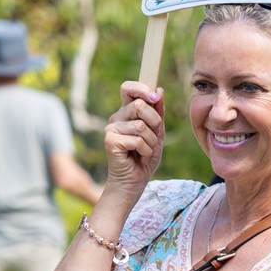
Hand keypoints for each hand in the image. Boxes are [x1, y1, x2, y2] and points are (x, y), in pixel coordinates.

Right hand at [103, 81, 164, 198]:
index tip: (155, 97)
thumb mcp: (157, 132)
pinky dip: (146, 151)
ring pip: (141, 125)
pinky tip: (139, 157)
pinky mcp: (110, 141)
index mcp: (127, 112)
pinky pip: (137, 140)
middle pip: (139, 105)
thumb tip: (159, 89)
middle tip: (153, 137)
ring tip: (145, 150)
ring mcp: (111, 129)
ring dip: (151, 141)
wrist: (134, 182)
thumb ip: (158, 112)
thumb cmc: (145, 156)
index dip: (142, 88)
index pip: (128, 88)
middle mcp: (117, 117)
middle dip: (155, 122)